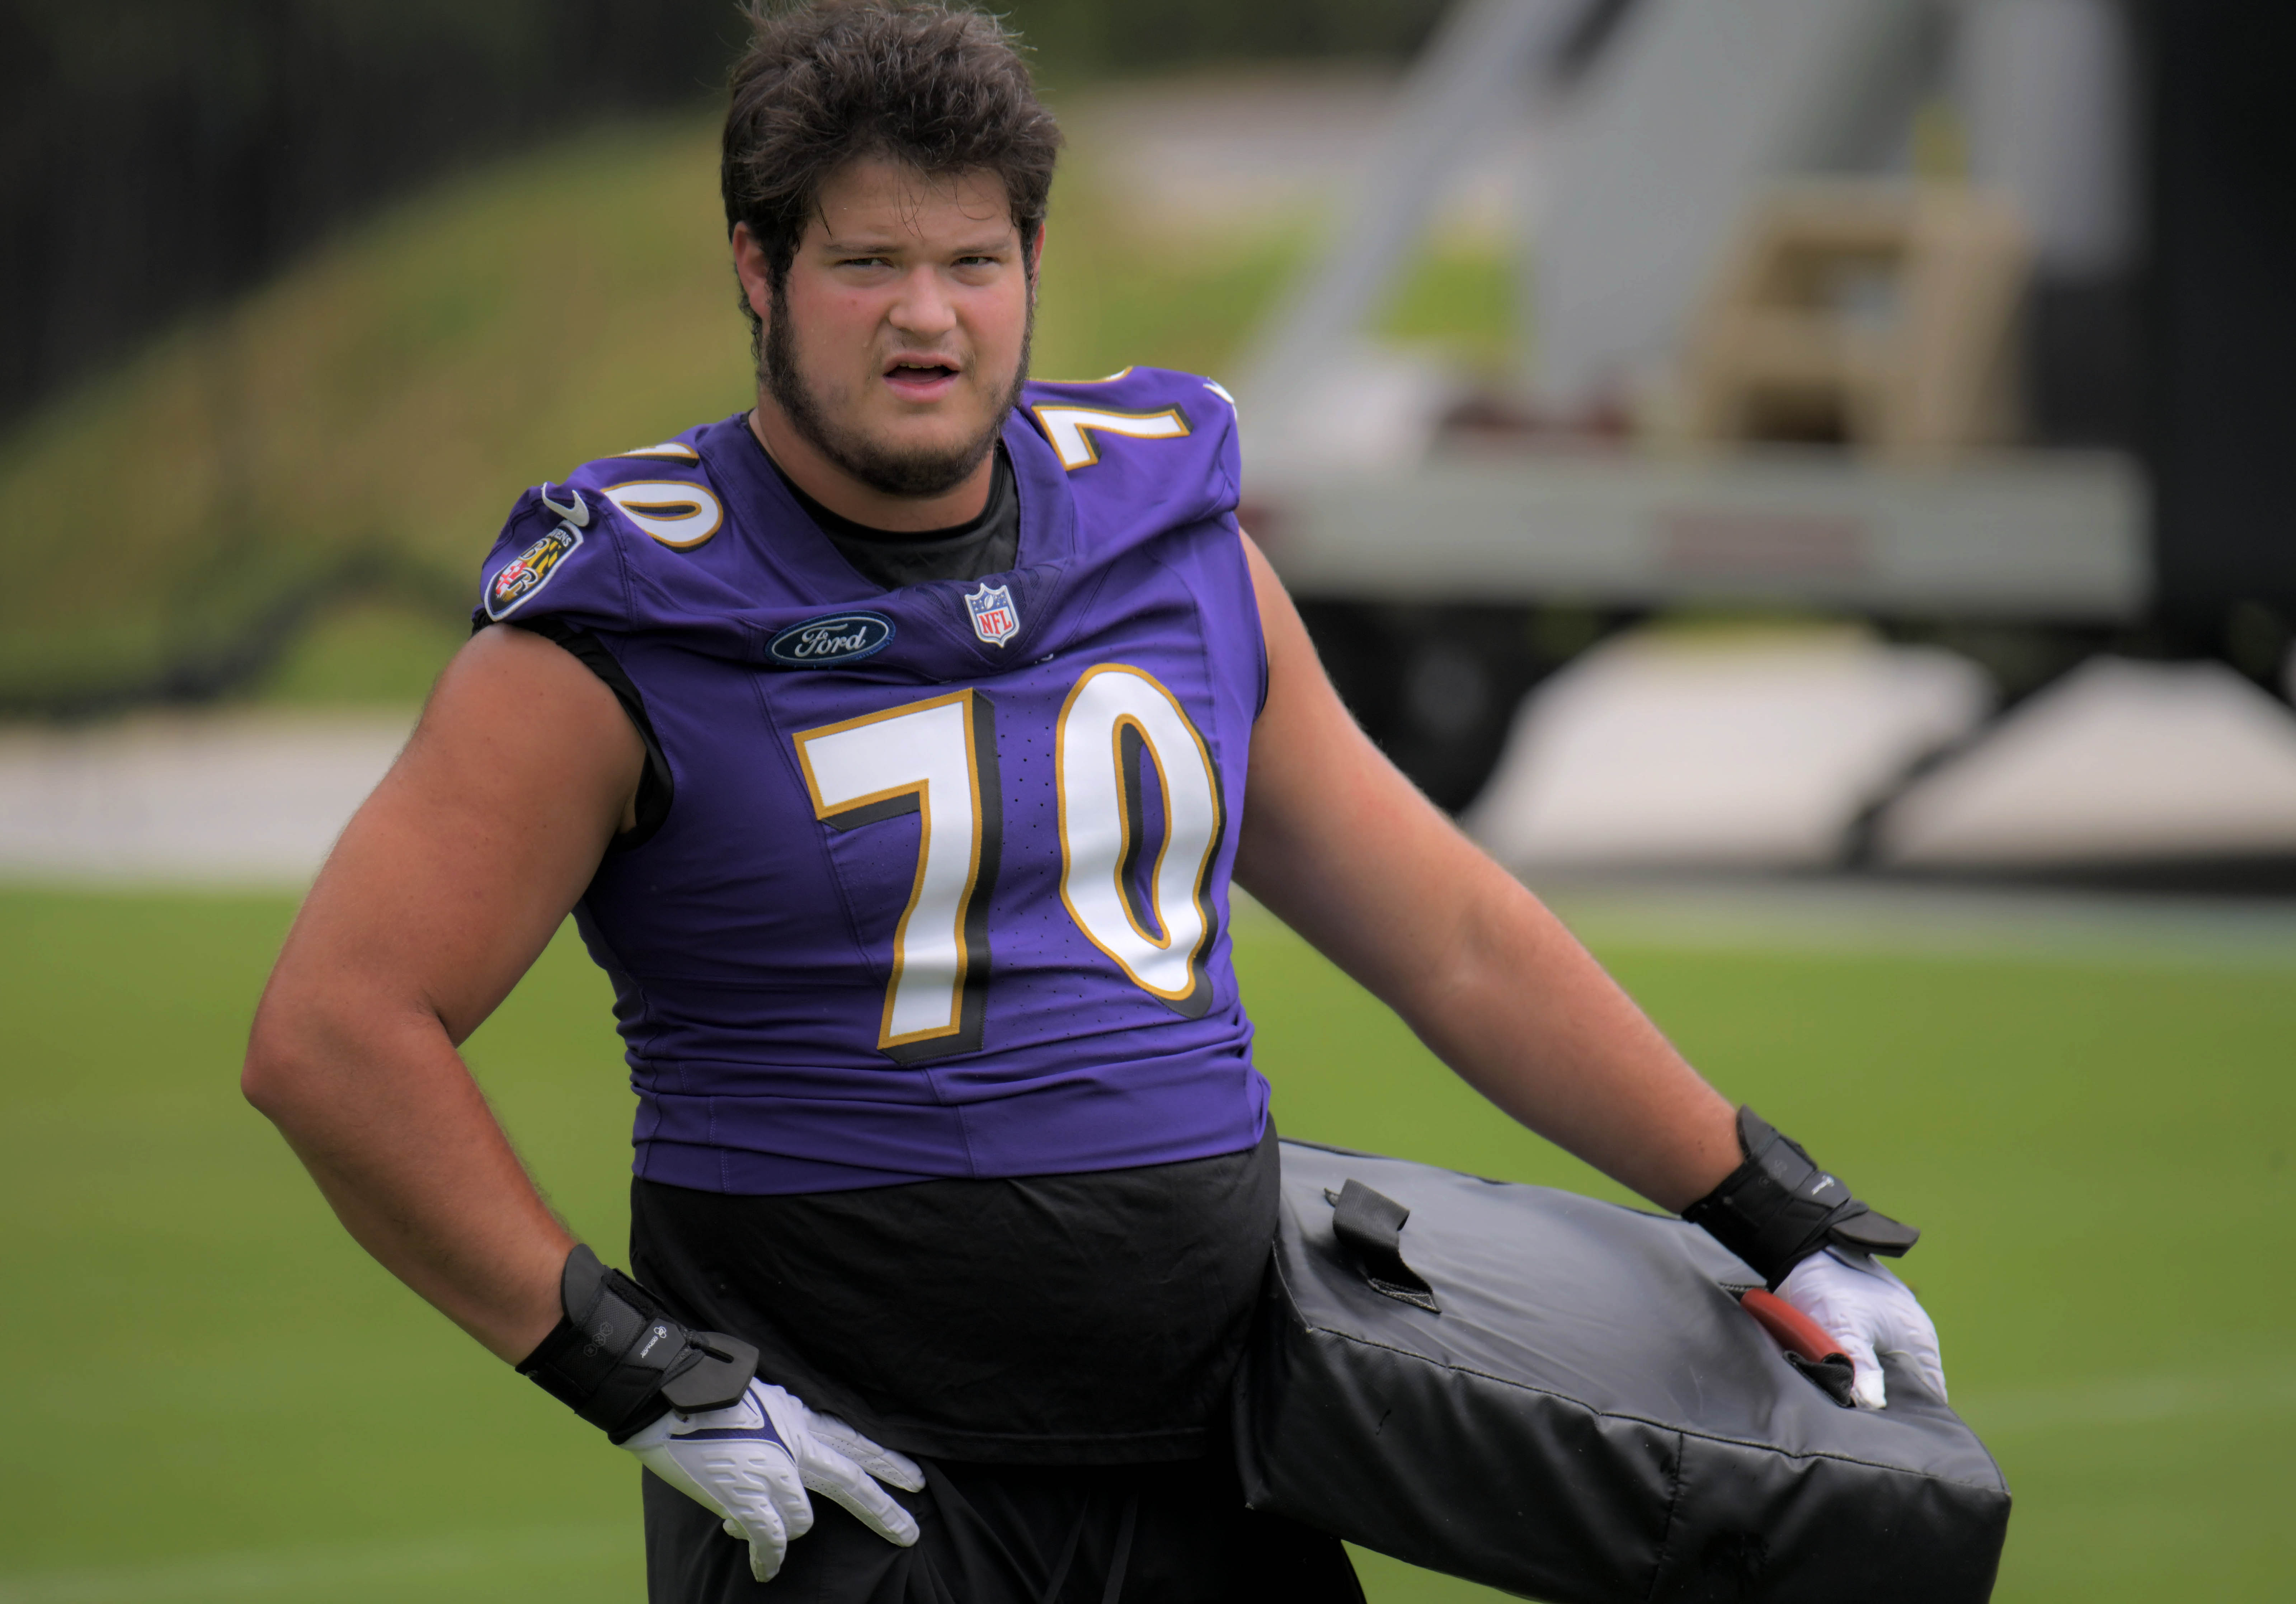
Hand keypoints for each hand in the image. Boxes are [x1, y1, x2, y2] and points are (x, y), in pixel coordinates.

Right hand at [623, 1378, 926, 1580]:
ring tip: (768, 1539)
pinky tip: (765, 1570)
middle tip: (910, 1532)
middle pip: (852, 1481)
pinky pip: (770, 1540)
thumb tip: (781, 1460)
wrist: (667, 1396)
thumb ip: (781, 1429)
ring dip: (790, 1531)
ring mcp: (773, 1472)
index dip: (886, 1460)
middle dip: (883, 1509)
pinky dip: (768, 1558)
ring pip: (804, 1520)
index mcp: (799, 1418)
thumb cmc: (704, 1396)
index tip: (915, 1476)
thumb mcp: (761, 1402)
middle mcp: (794, 1444)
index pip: (855, 1440)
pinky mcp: (747, 1497)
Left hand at [1776, 1247, 1946, 1409]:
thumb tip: (1874, 1404)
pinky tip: (1847, 1381)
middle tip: (1865, 1426)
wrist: (1809, 1247)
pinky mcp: (1879, 1324)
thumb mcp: (1842, 1329)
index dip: (1912, 1417)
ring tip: (1853, 1408)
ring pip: (1894, 1373)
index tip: (1889, 1435)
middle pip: (1912, 1387)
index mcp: (1919, 1341)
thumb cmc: (1828, 1285)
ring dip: (1876, 1387)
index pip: (1931, 1395)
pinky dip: (1868, 1371)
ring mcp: (1898, 1329)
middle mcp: (1916, 1337)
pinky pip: (1881, 1358)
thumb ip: (1860, 1367)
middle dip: (1891, 1406)